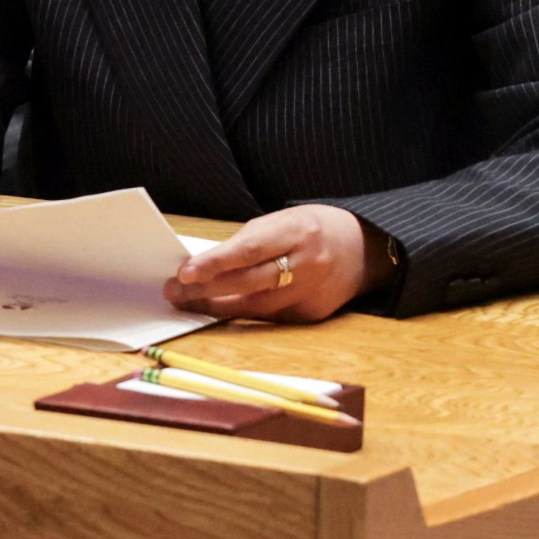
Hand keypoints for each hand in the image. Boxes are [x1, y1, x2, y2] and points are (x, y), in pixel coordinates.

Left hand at [164, 205, 386, 323]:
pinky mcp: (311, 315)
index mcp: (300, 231)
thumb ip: (250, 241)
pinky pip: (269, 317)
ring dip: (216, 306)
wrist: (364, 248)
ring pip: (255, 307)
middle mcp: (309, 264)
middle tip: (175, 290)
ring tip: (187, 301)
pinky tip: (217, 309)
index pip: (250, 250)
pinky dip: (241, 313)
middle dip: (207, 288)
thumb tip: (206, 263)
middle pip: (250, 282)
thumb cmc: (313, 228)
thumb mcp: (284, 220)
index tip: (185, 271)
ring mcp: (312, 293)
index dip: (216, 263)